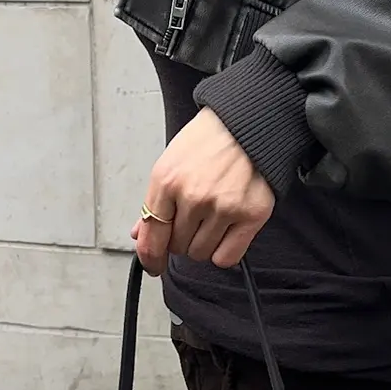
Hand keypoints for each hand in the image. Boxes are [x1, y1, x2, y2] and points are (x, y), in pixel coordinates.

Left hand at [131, 107, 274, 275]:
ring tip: (212, 219)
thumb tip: (139, 233)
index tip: (154, 266)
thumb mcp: (170, 163)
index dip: (150, 258)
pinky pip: (227, 257)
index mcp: (167, 181)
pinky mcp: (251, 215)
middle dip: (182, 239)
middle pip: (177, 247)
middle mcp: (193, 196)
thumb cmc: (208, 141)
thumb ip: (155, 202)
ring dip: (203, 244)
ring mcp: (223, 207)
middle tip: (194, 218)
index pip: (152, 236)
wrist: (247, 123)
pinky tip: (227, 232)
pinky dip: (224, 251)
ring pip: (201, 253)